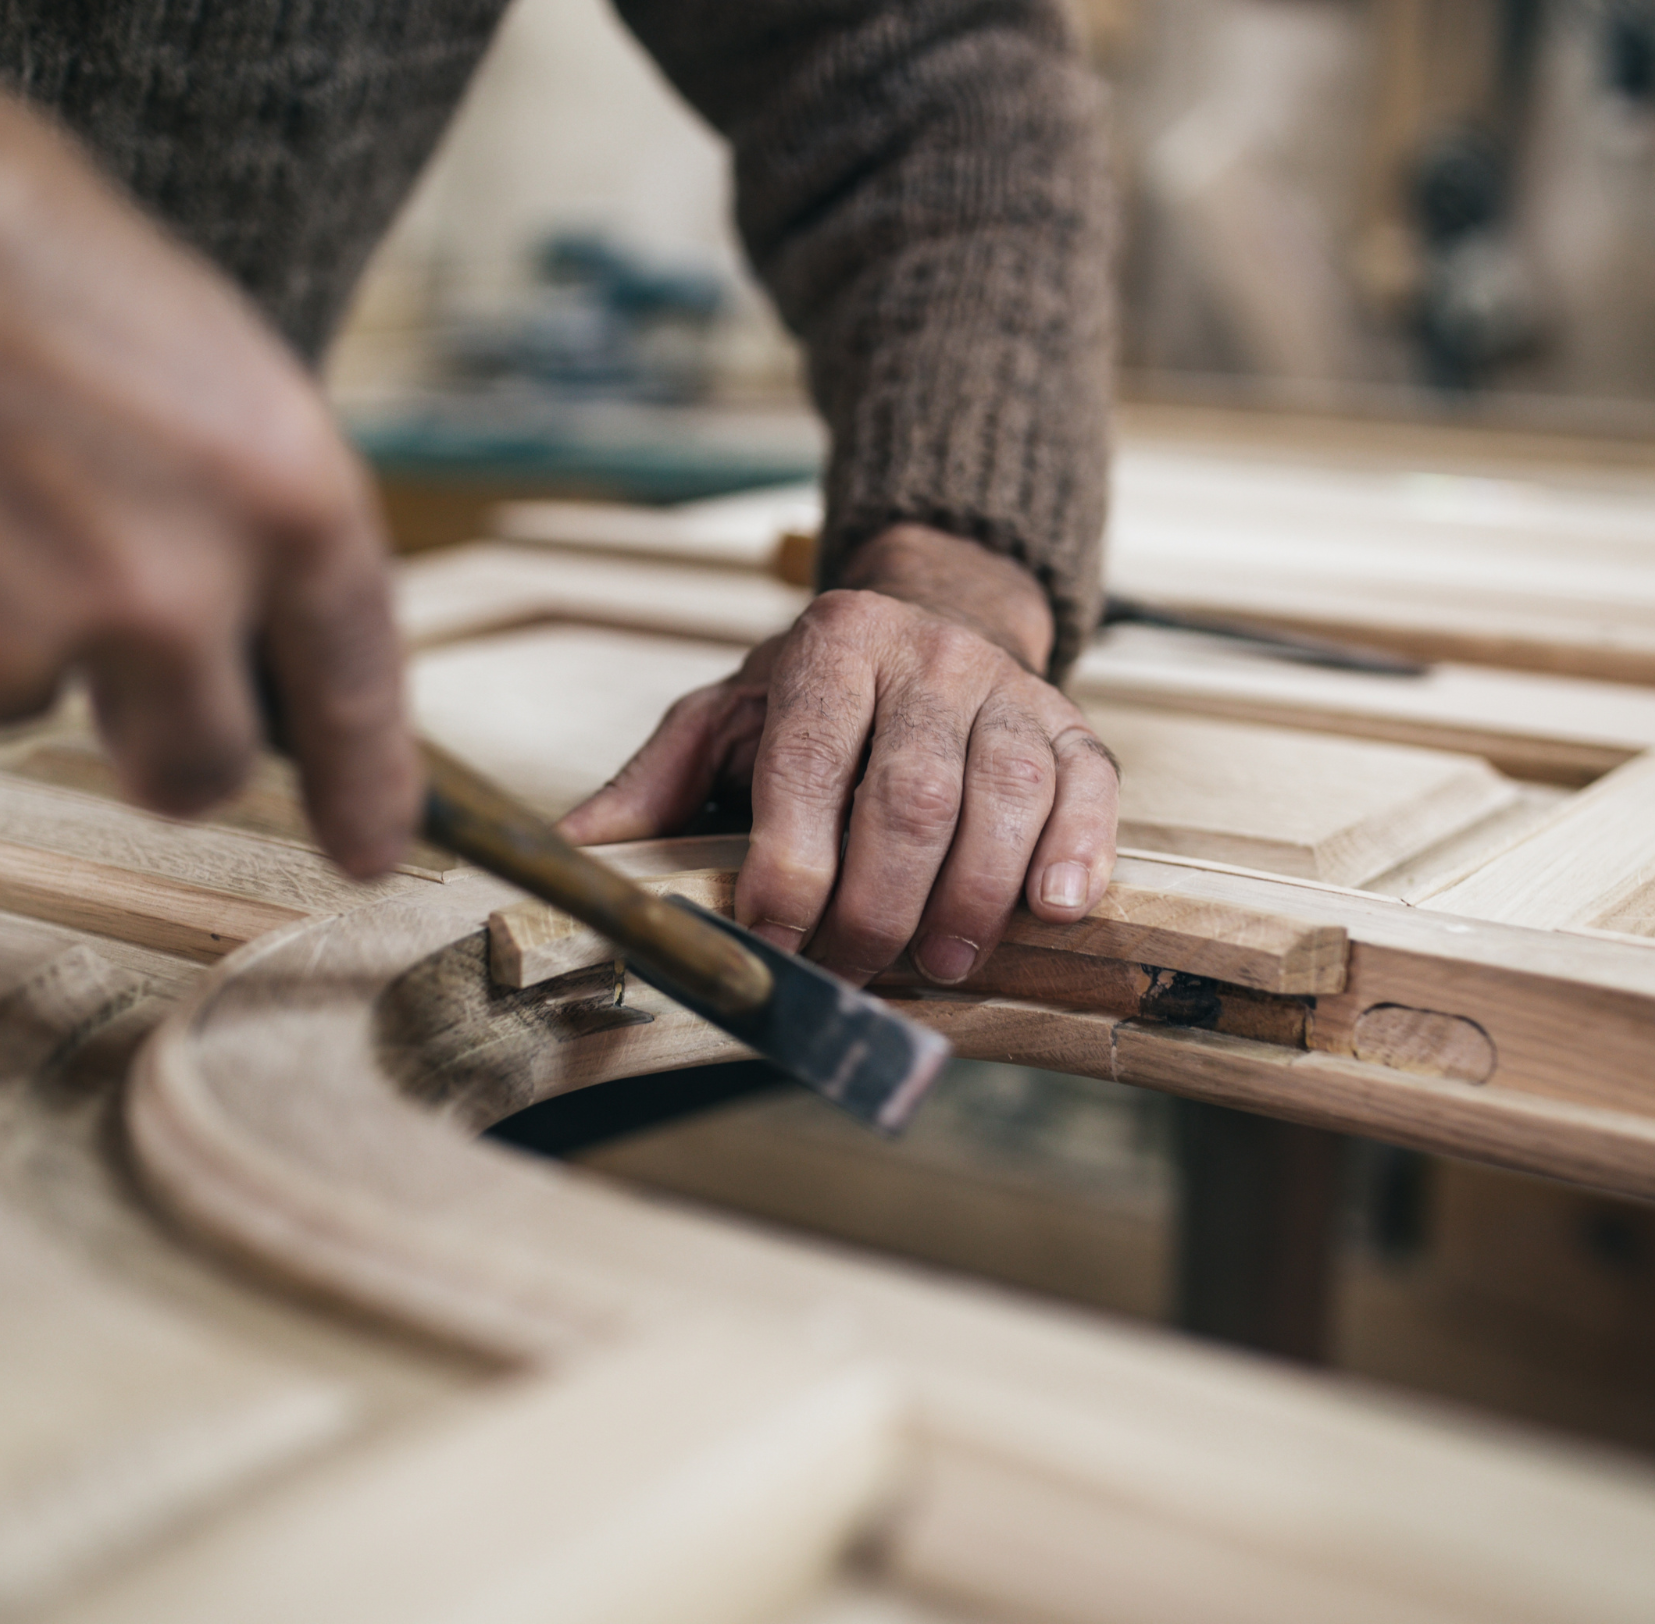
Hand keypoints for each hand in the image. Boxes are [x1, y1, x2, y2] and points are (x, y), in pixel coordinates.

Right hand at [0, 0, 416, 874]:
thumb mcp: (177, 335)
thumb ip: (225, 488)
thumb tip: (241, 588)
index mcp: (274, 482)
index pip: (352, 679)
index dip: (366, 781)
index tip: (367, 846)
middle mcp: (170, 583)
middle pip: (200, 764)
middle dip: (163, 751)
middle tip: (118, 705)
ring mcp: (24, 634)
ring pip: (26, 701)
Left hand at [560, 524, 1118, 985]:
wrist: (932, 619)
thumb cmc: (817, 697)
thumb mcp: (725, 719)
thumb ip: (652, 788)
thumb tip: (565, 861)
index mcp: (828, 647)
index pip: (806, 763)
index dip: (791, 865)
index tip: (773, 940)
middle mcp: (924, 657)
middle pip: (909, 794)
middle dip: (876, 904)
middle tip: (853, 973)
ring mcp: (1007, 689)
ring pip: (1003, 795)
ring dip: (973, 896)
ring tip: (942, 964)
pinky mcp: (1073, 725)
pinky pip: (1090, 789)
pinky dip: (1076, 854)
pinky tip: (1053, 910)